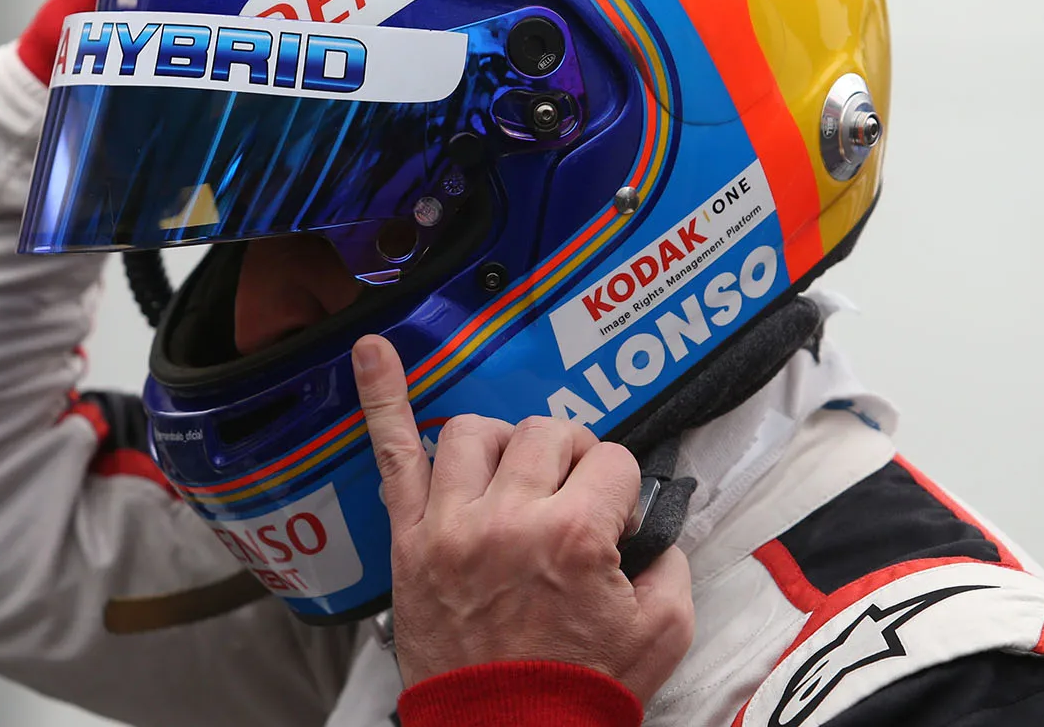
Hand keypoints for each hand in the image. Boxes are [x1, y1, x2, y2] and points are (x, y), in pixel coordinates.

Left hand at [352, 335, 694, 701]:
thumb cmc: (576, 693)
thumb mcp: (663, 633)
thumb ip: (671, 564)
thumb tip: (654, 526)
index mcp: (574, 536)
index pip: (613, 464)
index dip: (620, 493)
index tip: (614, 523)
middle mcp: (508, 517)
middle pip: (548, 434)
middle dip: (572, 459)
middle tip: (572, 498)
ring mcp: (451, 523)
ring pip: (477, 432)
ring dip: (503, 446)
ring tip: (514, 475)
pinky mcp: (410, 540)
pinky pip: (392, 453)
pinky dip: (381, 397)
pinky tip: (371, 351)